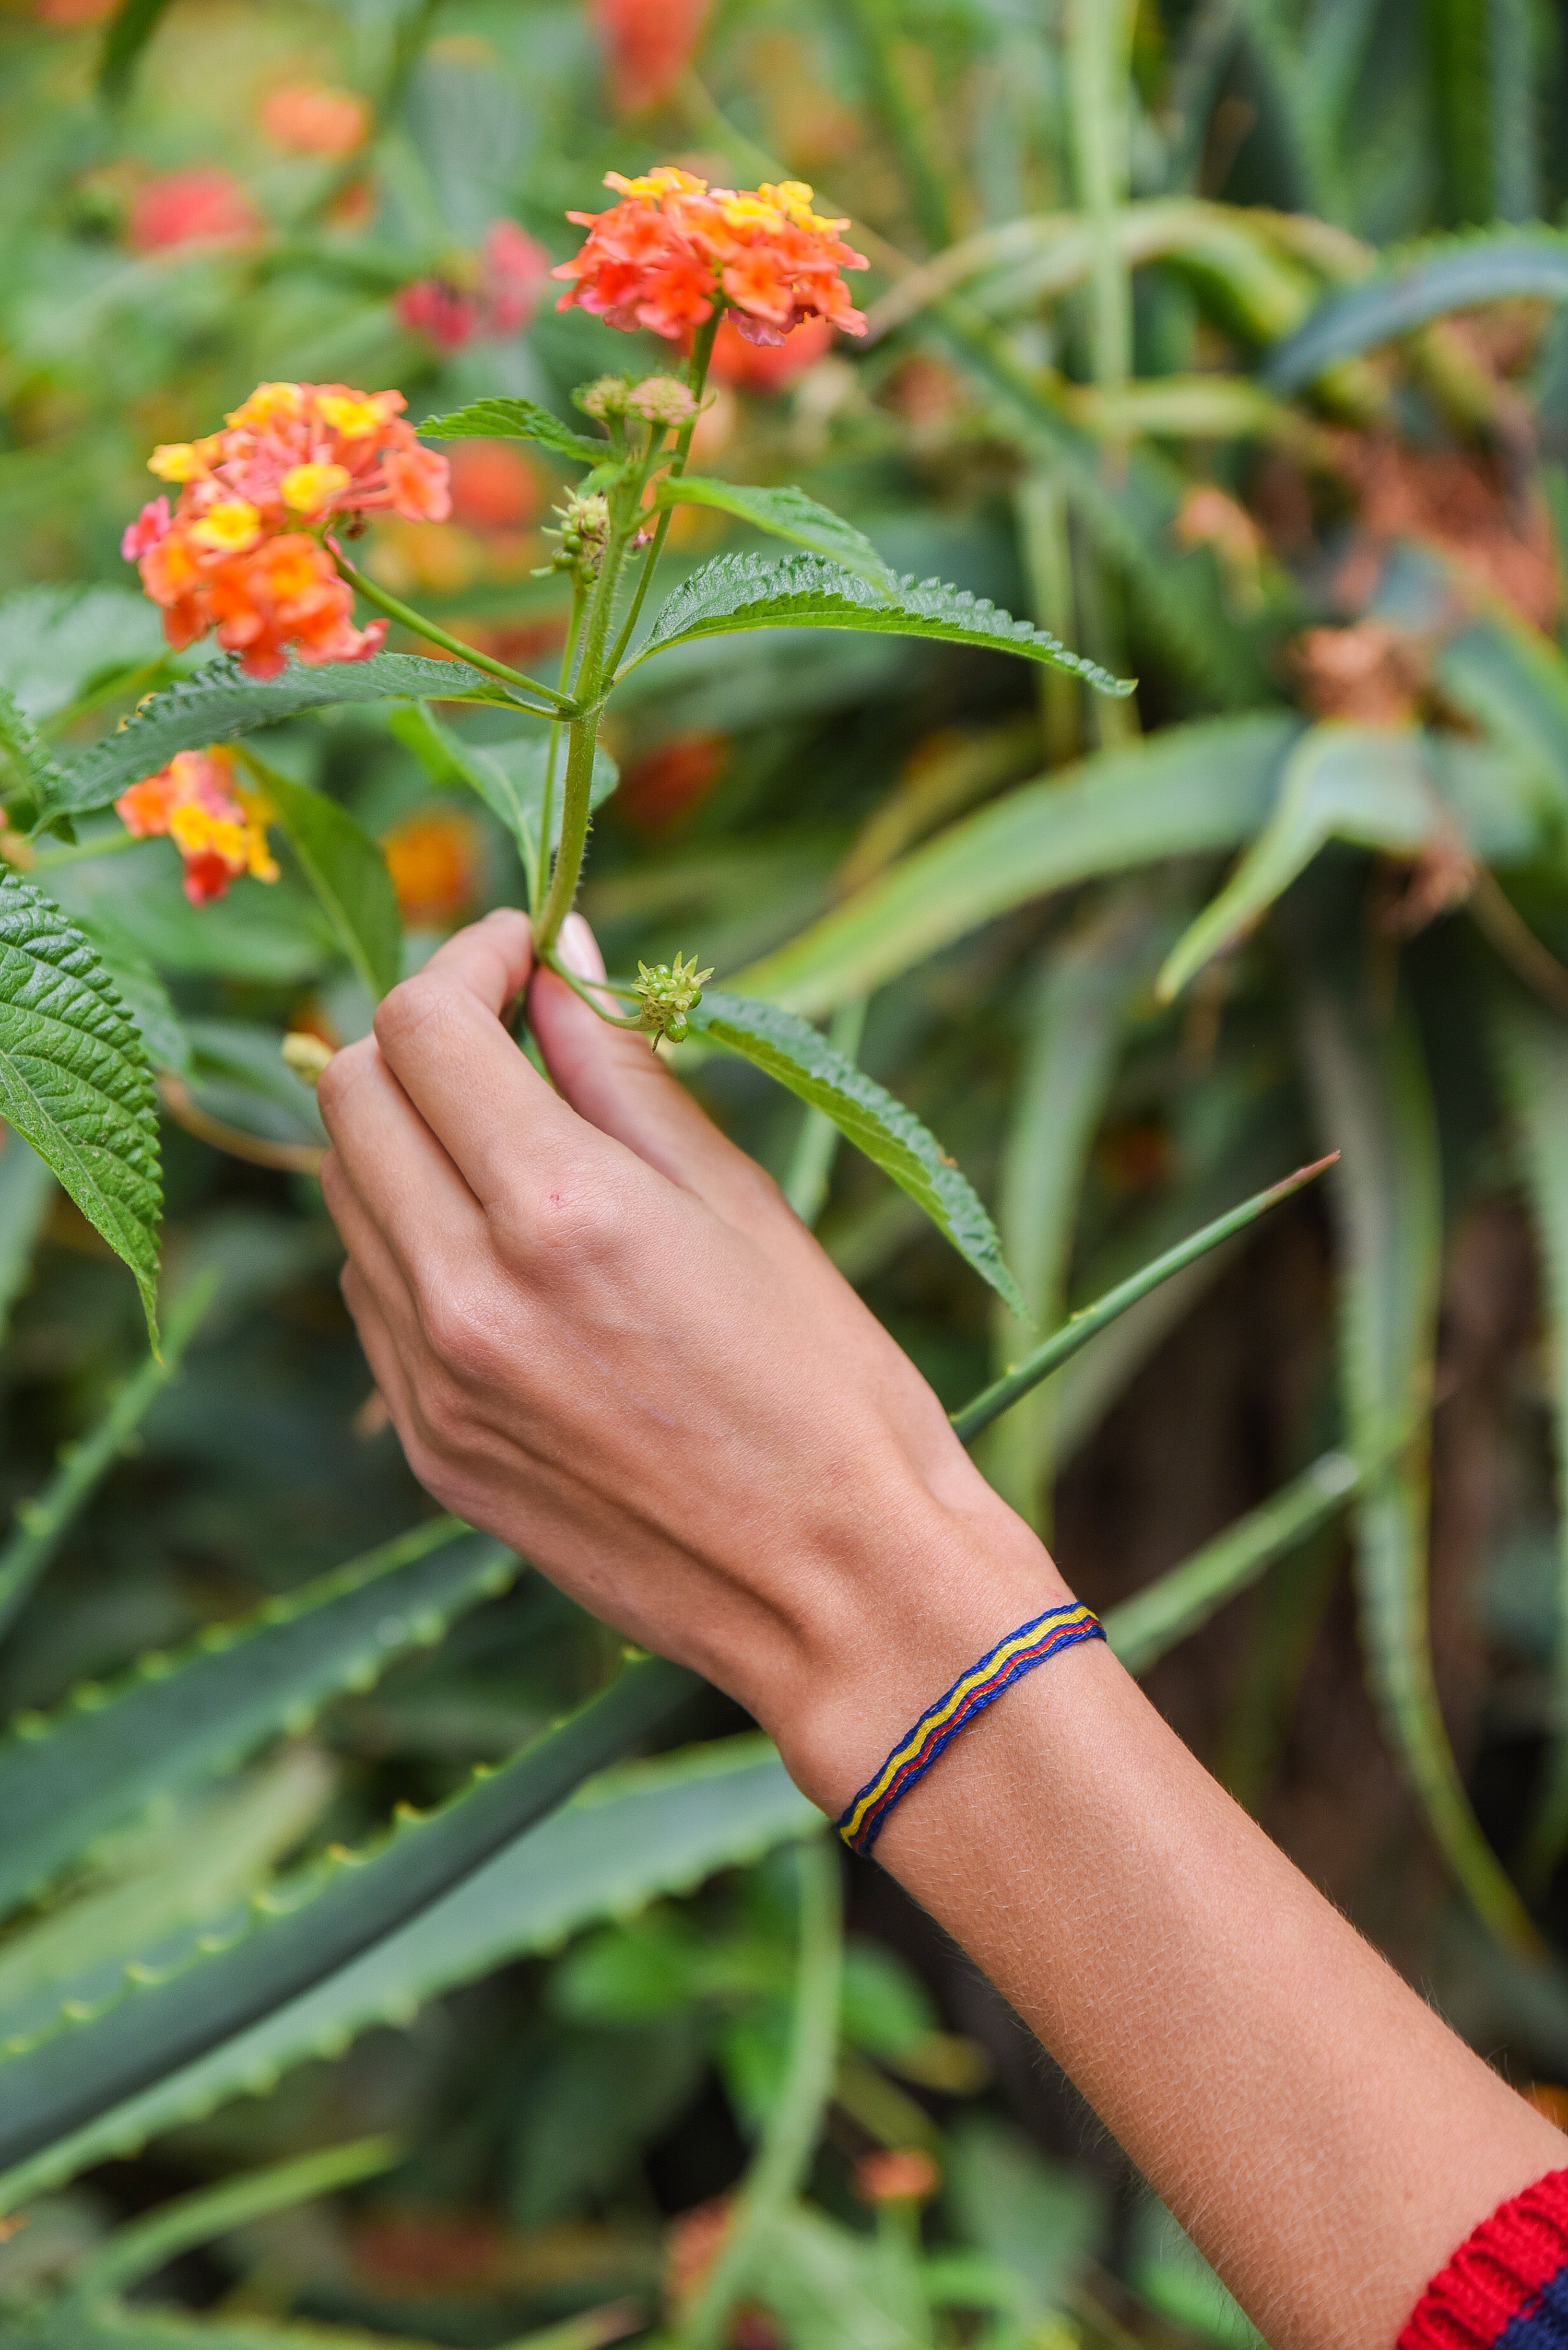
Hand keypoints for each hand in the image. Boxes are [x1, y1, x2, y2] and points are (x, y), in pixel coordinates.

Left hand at [317, 909, 1067, 1809]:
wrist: (837, 1590)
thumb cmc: (828, 1388)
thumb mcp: (741, 1203)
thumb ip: (623, 1071)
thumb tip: (562, 959)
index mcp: (557, 1213)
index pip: (425, 1026)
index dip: (467, 957)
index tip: (522, 950)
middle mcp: (462, 1294)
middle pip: (352, 1096)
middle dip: (420, 1032)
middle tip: (510, 1029)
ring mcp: (428, 1382)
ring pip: (346, 1195)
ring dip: (409, 1134)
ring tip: (517, 1141)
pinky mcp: (429, 1448)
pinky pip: (371, 1295)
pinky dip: (414, 1236)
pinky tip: (510, 1249)